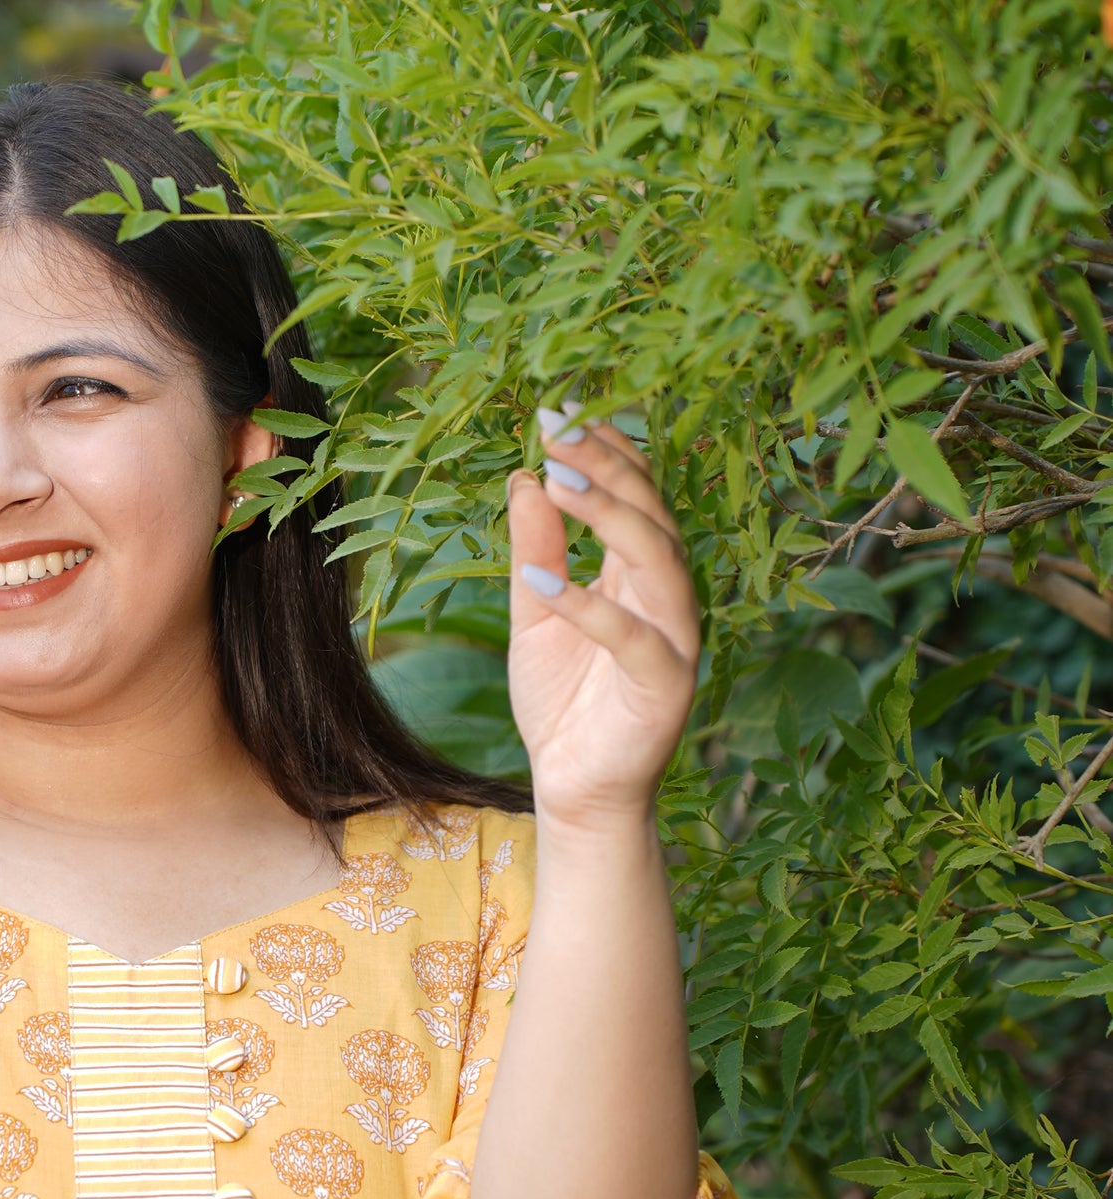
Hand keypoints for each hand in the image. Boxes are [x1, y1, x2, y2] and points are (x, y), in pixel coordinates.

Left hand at [505, 407, 698, 829]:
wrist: (573, 789)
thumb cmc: (562, 701)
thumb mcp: (533, 615)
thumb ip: (535, 551)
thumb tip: (524, 477)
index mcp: (641, 576)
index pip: (635, 496)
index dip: (605, 451)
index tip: (560, 408)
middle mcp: (668, 599)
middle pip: (651, 515)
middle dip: (608, 466)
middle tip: (559, 426)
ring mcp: (675, 641)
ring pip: (658, 561)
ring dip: (610, 516)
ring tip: (558, 477)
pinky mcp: (666, 687)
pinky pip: (633, 639)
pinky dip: (590, 607)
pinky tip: (542, 583)